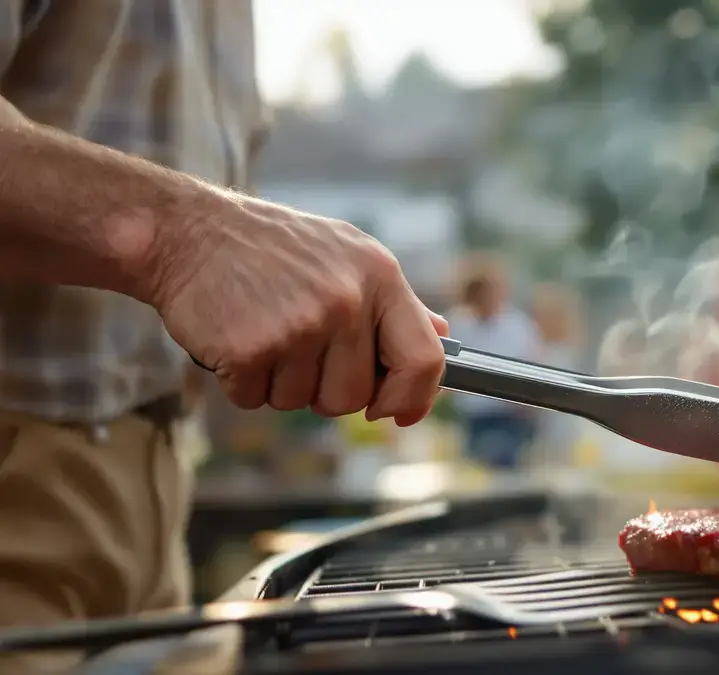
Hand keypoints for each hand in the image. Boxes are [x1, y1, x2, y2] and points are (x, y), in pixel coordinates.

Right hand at [150, 194, 448, 424]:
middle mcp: (346, 301)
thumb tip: (440, 336)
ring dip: (281, 384)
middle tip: (298, 350)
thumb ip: (396, 302)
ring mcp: (300, 326)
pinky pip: (258, 400)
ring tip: (265, 333)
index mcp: (379, 277)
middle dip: (326, 390)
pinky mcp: (252, 349)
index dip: (414, 398)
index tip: (396, 412)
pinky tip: (235, 340)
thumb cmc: (272, 248)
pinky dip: (242, 383)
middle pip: (356, 396)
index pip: (424, 359)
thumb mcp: (347, 255)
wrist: (188, 231)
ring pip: (304, 403)